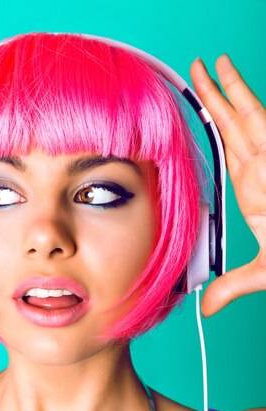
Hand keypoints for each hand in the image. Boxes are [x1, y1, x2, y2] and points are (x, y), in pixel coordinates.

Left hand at [190, 54, 265, 316]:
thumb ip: (232, 285)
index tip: (191, 113)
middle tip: (193, 71)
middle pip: (232, 124)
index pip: (227, 151)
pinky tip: (227, 71)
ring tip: (206, 65)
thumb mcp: (263, 271)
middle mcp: (264, 167)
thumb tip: (205, 307)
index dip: (210, 129)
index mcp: (255, 189)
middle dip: (213, 97)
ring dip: (226, 87)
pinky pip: (262, 115)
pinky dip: (245, 94)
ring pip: (246, 112)